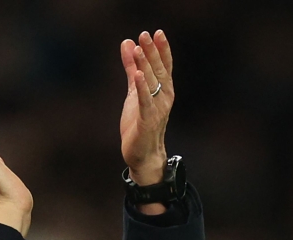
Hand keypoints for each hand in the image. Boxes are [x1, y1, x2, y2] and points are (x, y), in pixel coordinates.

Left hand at [119, 30, 173, 187]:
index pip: (165, 65)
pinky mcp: (147, 120)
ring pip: (152, 83)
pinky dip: (142, 88)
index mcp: (164, 90)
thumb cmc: (140, 122)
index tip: (157, 32)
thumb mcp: (134, 91)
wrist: (143, 154)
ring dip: (146, 65)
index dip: (161, 49)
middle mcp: (164, 97)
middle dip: (152, 52)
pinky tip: (138, 75)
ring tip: (139, 48)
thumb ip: (132, 68)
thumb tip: (128, 43)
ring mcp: (157, 109)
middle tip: (146, 34)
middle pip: (159, 70)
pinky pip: (145, 102)